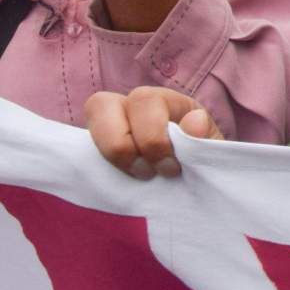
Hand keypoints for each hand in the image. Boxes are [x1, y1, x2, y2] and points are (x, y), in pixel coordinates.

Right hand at [85, 86, 215, 177]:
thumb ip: (205, 140)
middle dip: (123, 145)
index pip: (145, 100)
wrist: (193, 189)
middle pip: (104, 103)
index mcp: (166, 103)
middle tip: (147, 174)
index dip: (153, 137)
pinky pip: (79, 147)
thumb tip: (194, 122)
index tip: (170, 169)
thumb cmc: (201, 166)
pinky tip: (113, 183)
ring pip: (89, 115)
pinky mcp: (94, 148)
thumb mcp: (210, 155)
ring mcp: (109, 125)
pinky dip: (89, 164)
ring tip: (132, 177)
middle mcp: (132, 106)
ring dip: (107, 151)